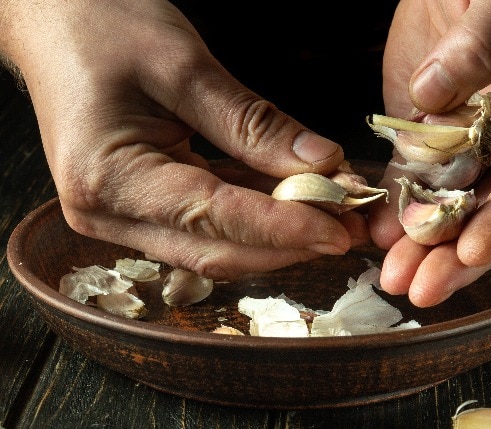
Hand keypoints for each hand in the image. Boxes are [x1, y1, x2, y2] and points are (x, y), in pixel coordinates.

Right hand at [0, 0, 368, 279]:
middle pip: (215, 251)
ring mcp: (122, 220)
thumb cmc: (102, 25)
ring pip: (214, 249)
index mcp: (109, 178)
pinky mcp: (140, 213)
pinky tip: (293, 212)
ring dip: (277, 241)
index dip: (282, 228)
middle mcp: (109, 215)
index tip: (339, 228)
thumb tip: (322, 163)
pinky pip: (206, 231)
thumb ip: (253, 124)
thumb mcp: (183, 66)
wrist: (52, 21)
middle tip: (346, 228)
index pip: (213, 217)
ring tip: (331, 221)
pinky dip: (254, 225)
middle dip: (287, 245)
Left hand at [369, 0, 490, 305]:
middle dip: (456, 255)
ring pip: (450, 209)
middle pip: (490, 210)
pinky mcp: (428, 141)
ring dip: (422, 249)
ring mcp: (469, 146)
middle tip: (420, 290)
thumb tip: (439, 92)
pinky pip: (413, 187)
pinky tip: (377, 240)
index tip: (469, 252)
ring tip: (394, 280)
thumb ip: (488, 37)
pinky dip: (396, 217)